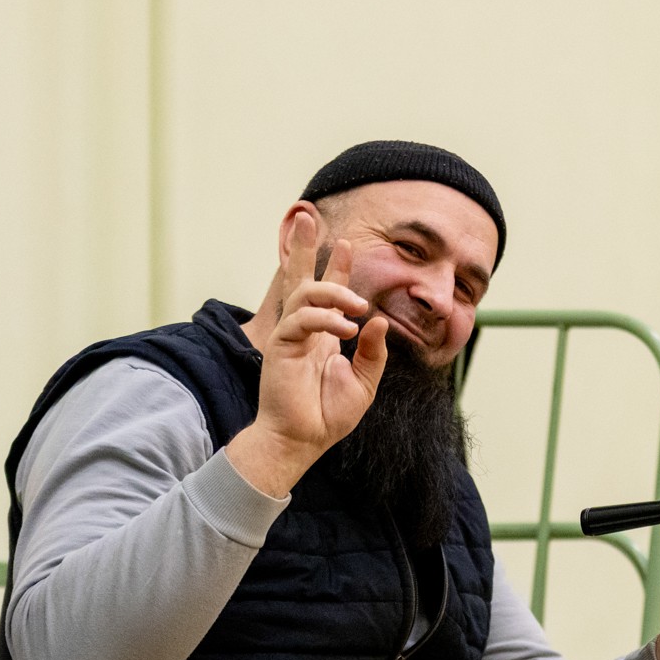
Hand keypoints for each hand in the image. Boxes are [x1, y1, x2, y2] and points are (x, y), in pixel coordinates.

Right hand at [229, 210, 388, 496]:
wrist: (302, 440)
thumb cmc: (327, 417)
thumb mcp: (363, 383)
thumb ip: (373, 353)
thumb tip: (378, 319)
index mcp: (322, 337)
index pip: (328, 294)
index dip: (336, 268)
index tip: (344, 243)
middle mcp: (304, 332)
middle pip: (299, 280)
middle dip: (302, 249)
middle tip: (308, 218)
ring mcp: (290, 337)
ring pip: (305, 295)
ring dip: (334, 292)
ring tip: (358, 306)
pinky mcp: (281, 347)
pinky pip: (301, 320)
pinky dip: (325, 319)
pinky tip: (346, 328)